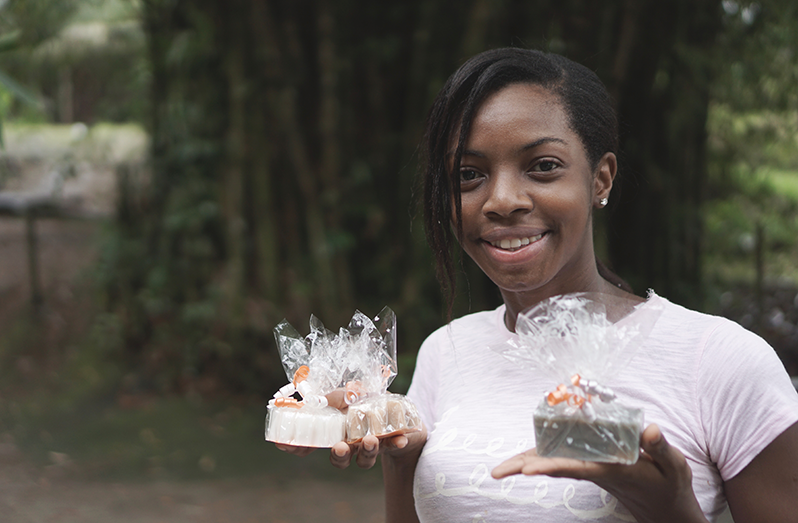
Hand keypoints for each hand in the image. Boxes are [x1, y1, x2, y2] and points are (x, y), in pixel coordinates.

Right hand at [274, 389, 427, 469]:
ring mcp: (370, 446)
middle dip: (339, 456)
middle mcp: (350, 444)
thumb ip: (334, 398)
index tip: (286, 447)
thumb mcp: (347, 392)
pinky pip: (393, 447)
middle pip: (339, 459)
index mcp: (335, 433)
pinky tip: (401, 439)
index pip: (312, 445)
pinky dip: (396, 443)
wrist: (399, 408)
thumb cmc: (365, 398)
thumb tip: (317, 401)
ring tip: (370, 440)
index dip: (298, 448)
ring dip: (367, 452)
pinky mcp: (392, 444)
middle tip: (339, 448)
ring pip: (364, 459)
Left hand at [491, 424, 707, 522]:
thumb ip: (661, 447)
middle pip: (555, 469)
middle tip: (496, 473)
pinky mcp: (590, 468)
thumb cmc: (670, 486)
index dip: (551, 467)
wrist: (668, 511)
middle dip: (525, 468)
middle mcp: (596, 472)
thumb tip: (649, 429)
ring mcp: (591, 471)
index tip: (527, 470)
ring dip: (527, 464)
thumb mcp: (674, 466)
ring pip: (554, 466)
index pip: (577, 468)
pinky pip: (561, 462)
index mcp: (613, 471)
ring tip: (500, 469)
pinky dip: (542, 457)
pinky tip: (525, 456)